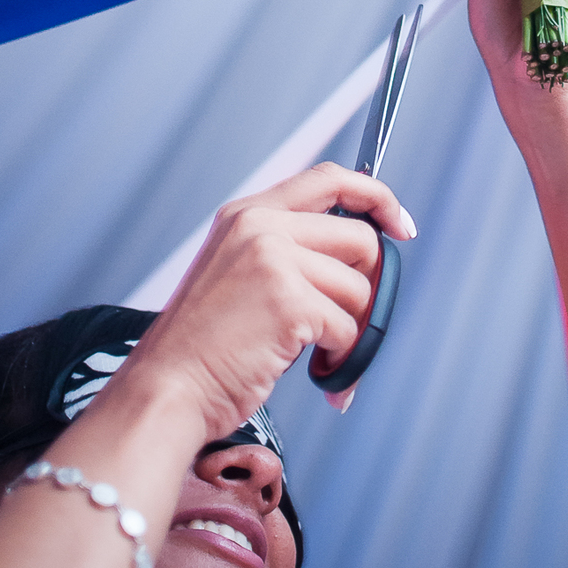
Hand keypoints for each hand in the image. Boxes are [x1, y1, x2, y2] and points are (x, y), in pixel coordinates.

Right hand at [121, 165, 415, 442]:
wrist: (167, 389)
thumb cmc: (202, 346)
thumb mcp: (236, 271)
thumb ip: (287, 250)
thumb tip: (359, 260)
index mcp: (248, 214)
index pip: (330, 179)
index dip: (376, 197)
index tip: (401, 225)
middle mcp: (261, 227)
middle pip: (360, 239)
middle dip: (367, 287)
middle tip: (346, 321)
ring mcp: (274, 260)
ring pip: (359, 289)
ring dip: (351, 331)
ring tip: (321, 354)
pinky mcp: (287, 301)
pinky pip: (347, 329)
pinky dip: (340, 359)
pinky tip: (317, 372)